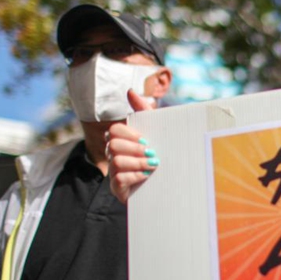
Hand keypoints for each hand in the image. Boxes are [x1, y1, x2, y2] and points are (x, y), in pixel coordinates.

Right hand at [107, 89, 158, 204]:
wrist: (168, 184)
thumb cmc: (158, 154)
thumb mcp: (155, 131)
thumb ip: (143, 110)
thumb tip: (130, 91)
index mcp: (121, 140)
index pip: (114, 130)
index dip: (129, 134)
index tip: (145, 139)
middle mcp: (114, 155)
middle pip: (113, 145)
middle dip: (134, 148)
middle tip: (151, 153)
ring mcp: (114, 172)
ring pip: (116, 161)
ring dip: (138, 162)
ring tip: (153, 165)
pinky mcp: (117, 188)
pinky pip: (119, 179)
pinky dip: (135, 176)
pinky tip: (146, 176)